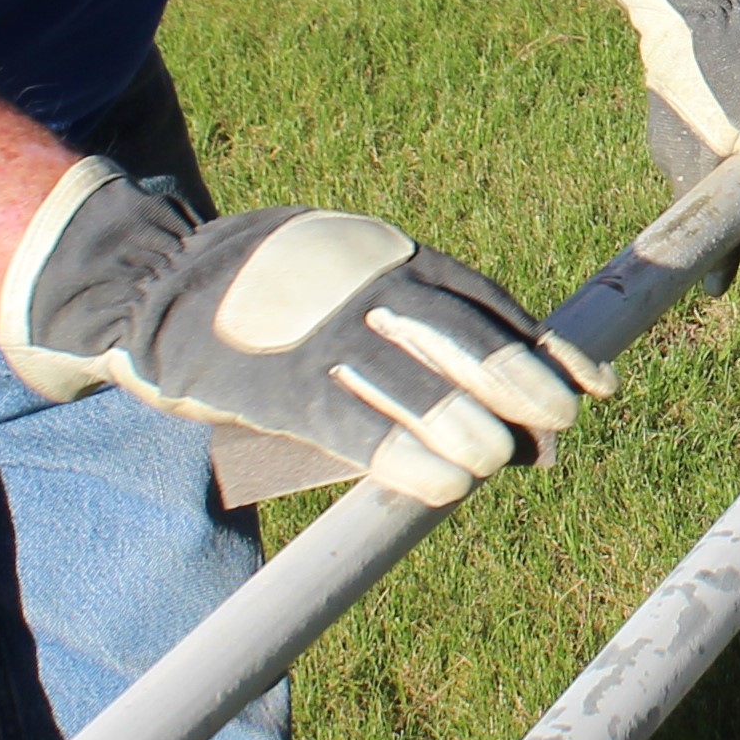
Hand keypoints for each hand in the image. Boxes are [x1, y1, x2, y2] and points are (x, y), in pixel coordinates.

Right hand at [0, 159, 611, 509]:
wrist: (149, 283)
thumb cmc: (264, 294)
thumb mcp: (340, 271)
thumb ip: (402, 310)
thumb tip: (482, 377)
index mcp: (387, 254)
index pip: (484, 299)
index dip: (540, 346)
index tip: (590, 384)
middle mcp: (364, 285)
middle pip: (466, 336)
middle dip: (523, 382)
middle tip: (564, 424)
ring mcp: (321, 334)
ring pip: (418, 384)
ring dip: (474, 428)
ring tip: (505, 461)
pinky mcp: (277, 385)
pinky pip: (354, 427)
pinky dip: (405, 459)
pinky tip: (444, 485)